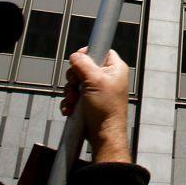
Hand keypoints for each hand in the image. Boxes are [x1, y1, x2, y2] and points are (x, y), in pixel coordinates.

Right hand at [62, 48, 130, 163]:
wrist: (103, 134)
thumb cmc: (106, 109)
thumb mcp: (94, 81)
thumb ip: (83, 64)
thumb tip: (76, 56)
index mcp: (115, 68)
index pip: (101, 50)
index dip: (88, 54)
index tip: (78, 61)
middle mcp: (107, 77)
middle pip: (84, 67)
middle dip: (74, 78)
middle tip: (75, 86)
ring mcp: (98, 90)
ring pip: (76, 82)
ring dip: (70, 92)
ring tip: (74, 102)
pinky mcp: (89, 101)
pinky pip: (75, 96)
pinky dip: (70, 102)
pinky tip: (71, 109)